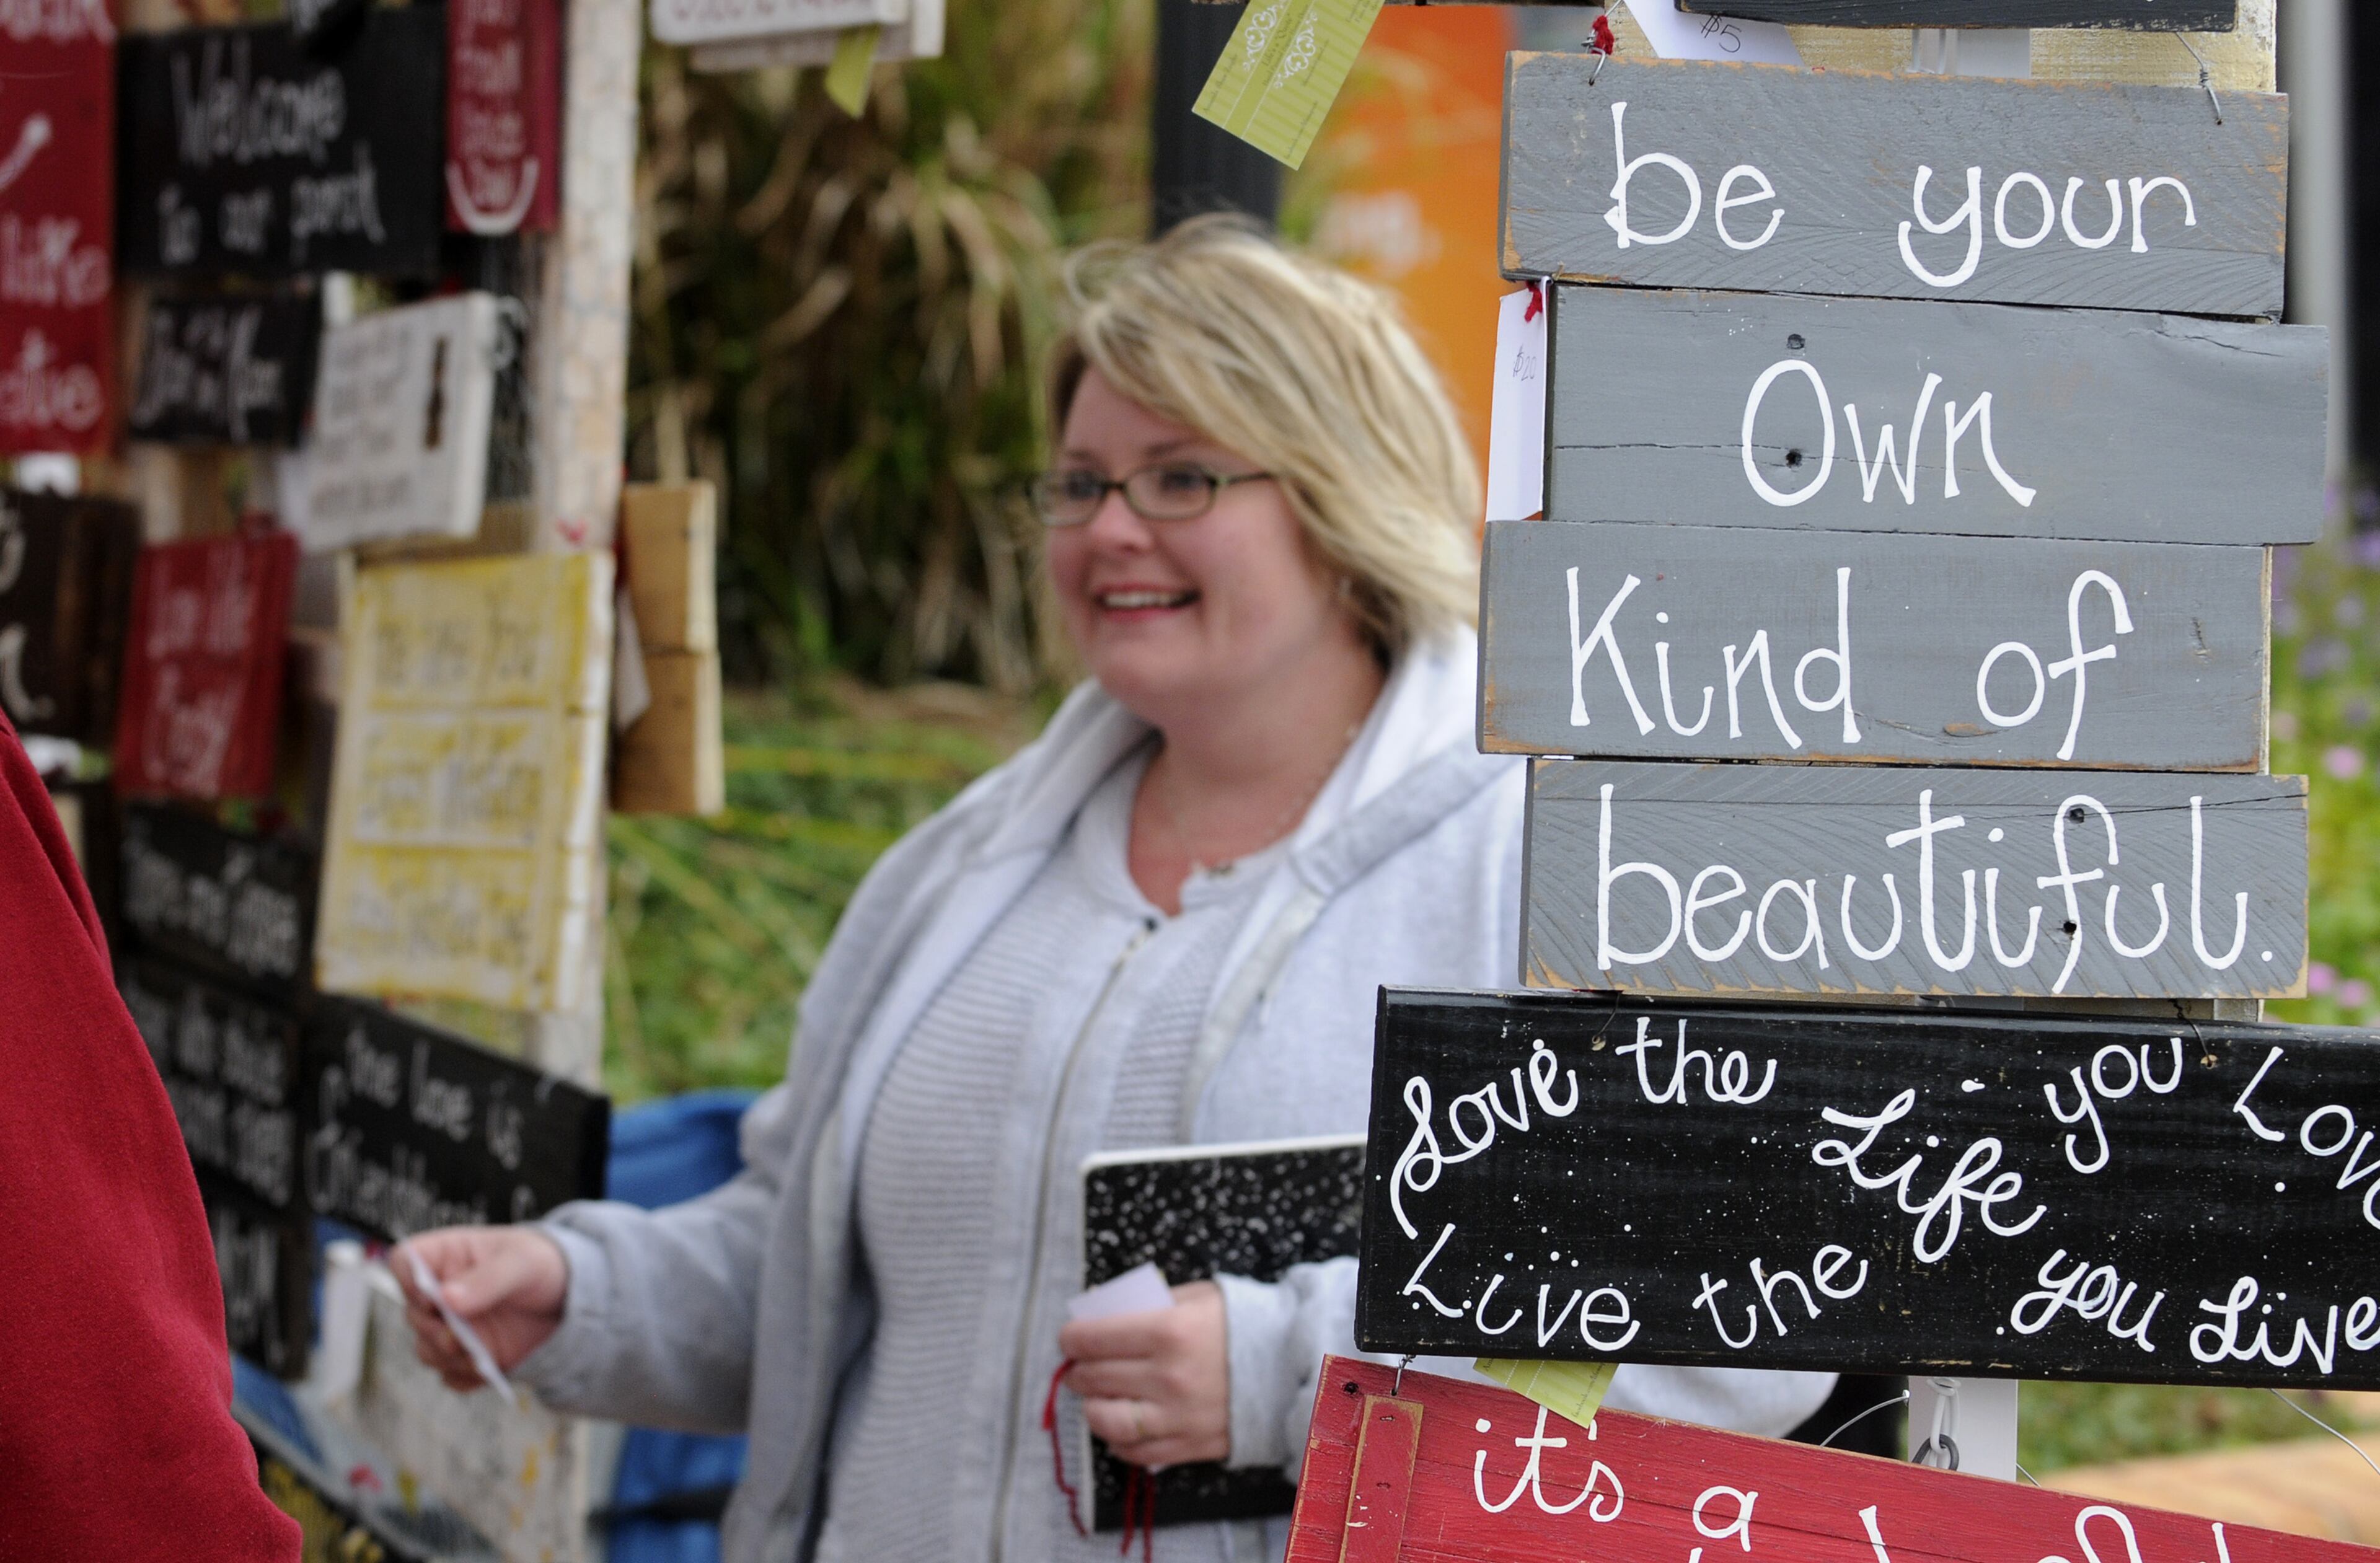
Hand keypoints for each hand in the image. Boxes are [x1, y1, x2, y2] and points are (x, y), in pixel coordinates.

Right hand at [392, 1226, 568, 1393]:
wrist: (569, 1297)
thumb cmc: (542, 1263)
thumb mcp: (522, 1262)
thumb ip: (487, 1279)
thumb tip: (446, 1298)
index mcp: (447, 1257)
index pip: (404, 1262)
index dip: (408, 1281)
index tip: (433, 1298)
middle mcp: (441, 1294)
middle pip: (412, 1315)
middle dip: (432, 1331)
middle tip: (457, 1340)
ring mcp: (451, 1327)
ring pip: (426, 1350)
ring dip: (446, 1359)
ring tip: (478, 1359)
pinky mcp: (466, 1355)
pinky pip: (451, 1375)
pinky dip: (465, 1378)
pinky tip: (486, 1372)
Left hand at [1059, 1280, 1229, 1469]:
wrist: (1290, 1367)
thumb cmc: (1241, 1324)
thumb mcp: (1196, 1297)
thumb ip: (1150, 1303)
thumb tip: (1103, 1314)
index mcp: (1168, 1331)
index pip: (1091, 1339)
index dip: (1071, 1338)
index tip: (1070, 1338)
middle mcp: (1167, 1377)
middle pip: (1093, 1378)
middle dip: (1078, 1370)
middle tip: (1080, 1365)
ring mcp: (1177, 1416)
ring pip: (1106, 1420)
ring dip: (1091, 1407)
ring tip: (1096, 1396)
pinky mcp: (1188, 1445)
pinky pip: (1136, 1452)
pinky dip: (1119, 1441)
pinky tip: (1121, 1425)